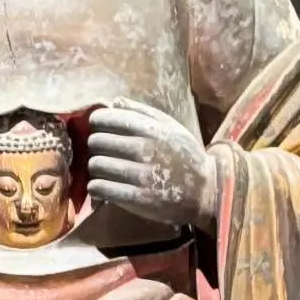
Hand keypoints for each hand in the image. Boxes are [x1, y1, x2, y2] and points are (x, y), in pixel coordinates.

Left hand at [87, 100, 218, 232]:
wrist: (205, 191)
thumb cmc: (185, 156)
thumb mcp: (171, 127)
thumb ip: (142, 112)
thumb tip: (115, 101)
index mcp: (152, 130)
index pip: (110, 119)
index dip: (97, 120)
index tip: (96, 124)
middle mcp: (145, 150)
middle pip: (98, 141)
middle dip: (94, 144)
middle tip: (98, 148)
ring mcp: (142, 175)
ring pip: (97, 165)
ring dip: (94, 166)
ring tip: (99, 167)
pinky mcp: (139, 198)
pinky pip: (103, 188)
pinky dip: (96, 187)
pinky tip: (98, 186)